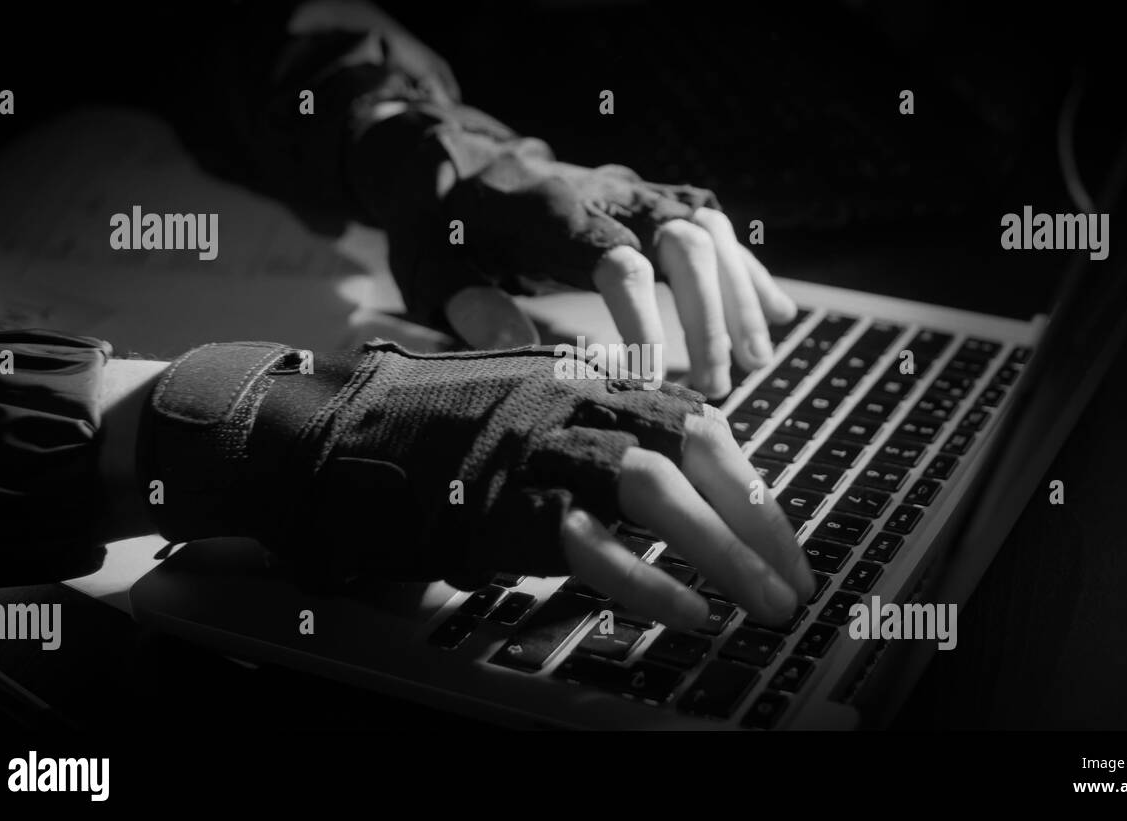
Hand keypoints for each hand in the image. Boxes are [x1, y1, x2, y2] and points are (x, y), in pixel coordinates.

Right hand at [136, 340, 810, 628]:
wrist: (333, 431)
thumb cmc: (436, 429)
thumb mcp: (530, 413)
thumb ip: (596, 434)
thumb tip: (676, 487)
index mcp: (588, 382)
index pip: (699, 422)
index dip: (751, 485)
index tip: (782, 538)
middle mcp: (572, 405)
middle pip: (695, 453)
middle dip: (759, 525)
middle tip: (794, 586)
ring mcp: (536, 451)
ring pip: (656, 490)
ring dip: (724, 553)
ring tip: (762, 608)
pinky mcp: (499, 504)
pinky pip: (590, 545)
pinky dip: (648, 582)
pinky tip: (687, 615)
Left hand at [385, 138, 797, 397]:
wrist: (454, 155)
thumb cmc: (441, 224)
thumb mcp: (433, 267)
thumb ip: (474, 309)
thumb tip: (533, 358)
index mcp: (552, 212)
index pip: (616, 263)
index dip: (643, 324)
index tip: (651, 381)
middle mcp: (606, 193)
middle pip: (682, 241)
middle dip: (708, 316)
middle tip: (715, 384)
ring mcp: (636, 191)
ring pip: (710, 230)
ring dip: (739, 296)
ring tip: (756, 362)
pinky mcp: (652, 198)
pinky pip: (716, 227)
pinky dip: (746, 271)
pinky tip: (775, 315)